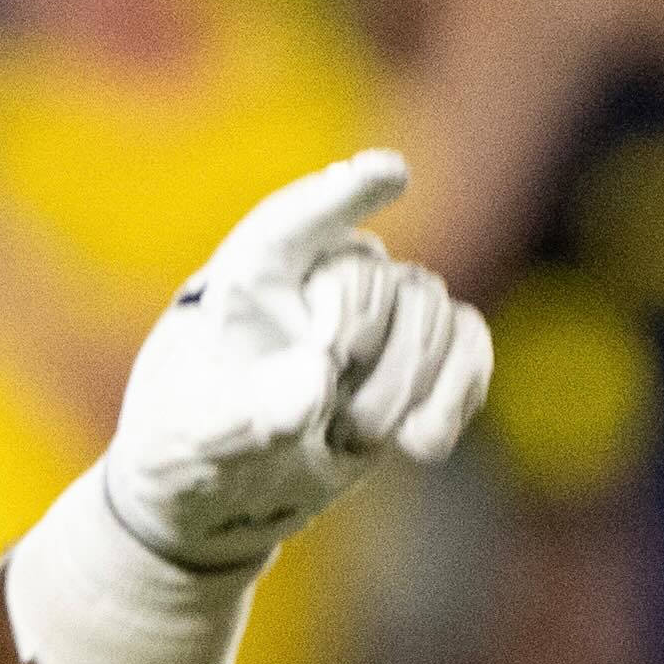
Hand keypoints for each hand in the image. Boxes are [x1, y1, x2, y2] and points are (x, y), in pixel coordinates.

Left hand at [105, 152, 491, 573]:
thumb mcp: (194, 443)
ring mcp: (379, 309)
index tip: (389, 175)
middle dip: (363, 354)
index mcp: (248, 277)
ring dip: (403, 389)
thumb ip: (248, 413)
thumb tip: (317, 378)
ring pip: (432, 311)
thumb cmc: (194, 447)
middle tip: (327, 421)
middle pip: (376, 277)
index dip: (341, 196)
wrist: (232, 488)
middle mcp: (318, 275)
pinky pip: (469, 343)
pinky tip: (421, 445)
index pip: (295, 222)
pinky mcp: (423, 350)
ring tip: (351, 438)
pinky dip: (454, 395)